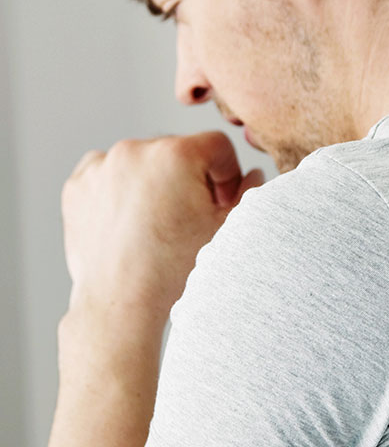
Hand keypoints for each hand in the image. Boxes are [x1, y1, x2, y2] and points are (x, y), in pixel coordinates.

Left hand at [61, 132, 263, 325]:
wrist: (123, 301)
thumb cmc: (176, 269)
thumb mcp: (227, 230)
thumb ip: (248, 196)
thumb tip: (253, 176)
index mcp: (176, 154)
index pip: (217, 146)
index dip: (228, 174)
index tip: (222, 202)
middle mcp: (135, 150)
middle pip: (178, 151)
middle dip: (190, 178)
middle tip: (191, 217)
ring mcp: (101, 166)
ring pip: (143, 162)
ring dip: (156, 183)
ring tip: (158, 223)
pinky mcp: (78, 184)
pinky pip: (108, 174)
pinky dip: (121, 191)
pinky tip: (132, 222)